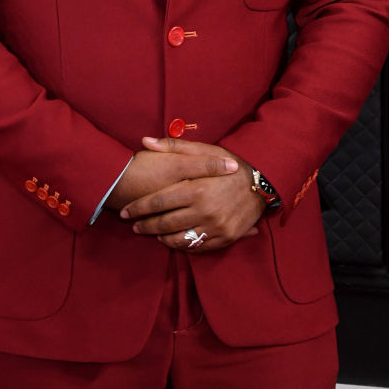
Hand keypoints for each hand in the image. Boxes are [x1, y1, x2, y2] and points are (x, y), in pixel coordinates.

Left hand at [118, 136, 266, 251]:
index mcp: (195, 189)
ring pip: (179, 239)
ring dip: (161, 237)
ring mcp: (215, 227)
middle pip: (165, 223)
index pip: (158, 202)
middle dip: (146, 225)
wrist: (262, 181)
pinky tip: (173, 240)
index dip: (139, 208)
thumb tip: (145, 141)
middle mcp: (204, 211)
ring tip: (152, 233)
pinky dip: (182, 245)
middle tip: (134, 225)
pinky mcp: (225, 238)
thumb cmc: (229, 163)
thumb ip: (173, 147)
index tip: (126, 211)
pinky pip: (197, 247)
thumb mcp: (203, 149)